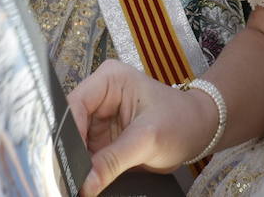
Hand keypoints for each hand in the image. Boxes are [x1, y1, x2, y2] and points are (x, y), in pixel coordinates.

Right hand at [67, 60, 217, 196]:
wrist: (199, 132)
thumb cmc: (181, 121)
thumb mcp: (147, 140)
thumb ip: (113, 161)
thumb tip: (85, 184)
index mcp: (108, 80)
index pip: (74, 105)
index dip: (66, 134)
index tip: (64, 162)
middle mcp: (100, 96)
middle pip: (71, 126)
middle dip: (70, 152)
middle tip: (67, 178)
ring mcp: (100, 119)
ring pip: (76, 144)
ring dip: (76, 163)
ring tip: (74, 182)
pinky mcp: (104, 138)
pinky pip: (87, 155)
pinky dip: (86, 170)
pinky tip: (85, 182)